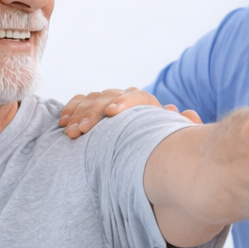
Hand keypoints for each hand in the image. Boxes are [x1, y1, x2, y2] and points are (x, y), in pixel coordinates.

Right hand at [59, 87, 201, 138]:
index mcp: (148, 105)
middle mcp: (128, 99)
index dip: (124, 103)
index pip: (137, 97)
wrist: (146, 150)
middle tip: (82, 131)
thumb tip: (186, 112)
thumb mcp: (174, 138)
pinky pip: (80, 103)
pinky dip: (71, 110)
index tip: (112, 114)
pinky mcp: (94, 109)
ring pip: (92, 100)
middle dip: (94, 113)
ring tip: (70, 133)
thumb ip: (183, 126)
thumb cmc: (161, 148)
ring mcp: (109, 101)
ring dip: (78, 115)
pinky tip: (62, 123)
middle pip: (109, 97)